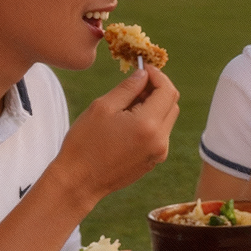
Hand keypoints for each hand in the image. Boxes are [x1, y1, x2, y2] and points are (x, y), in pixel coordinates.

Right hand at [54, 65, 179, 203]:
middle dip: (157, 89)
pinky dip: (151, 121)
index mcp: (149, 124)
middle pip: (172, 104)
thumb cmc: (85, 143)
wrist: (78, 182)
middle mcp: (160, 140)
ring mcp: (159, 153)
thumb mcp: (103, 107)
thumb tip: (143, 75)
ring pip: (167, 118)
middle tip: (134, 85)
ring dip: (154, 106)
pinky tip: (127, 123)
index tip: (143, 69)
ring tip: (127, 106)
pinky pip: (160, 133)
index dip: (157, 75)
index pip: (167, 90)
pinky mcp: (154, 161)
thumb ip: (128, 88)